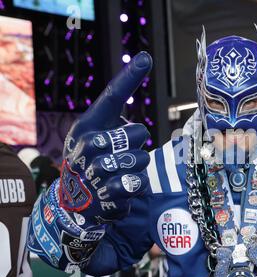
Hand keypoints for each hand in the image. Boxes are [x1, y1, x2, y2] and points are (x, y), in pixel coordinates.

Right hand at [60, 52, 152, 224]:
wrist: (74, 202)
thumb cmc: (93, 160)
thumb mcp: (95, 136)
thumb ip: (115, 122)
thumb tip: (140, 92)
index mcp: (88, 125)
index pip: (112, 97)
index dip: (130, 77)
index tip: (146, 58)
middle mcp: (89, 144)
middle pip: (140, 132)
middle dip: (139, 144)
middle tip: (123, 152)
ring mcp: (97, 170)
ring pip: (142, 159)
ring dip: (139, 166)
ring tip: (121, 171)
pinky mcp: (109, 194)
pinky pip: (141, 182)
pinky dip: (139, 185)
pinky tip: (124, 186)